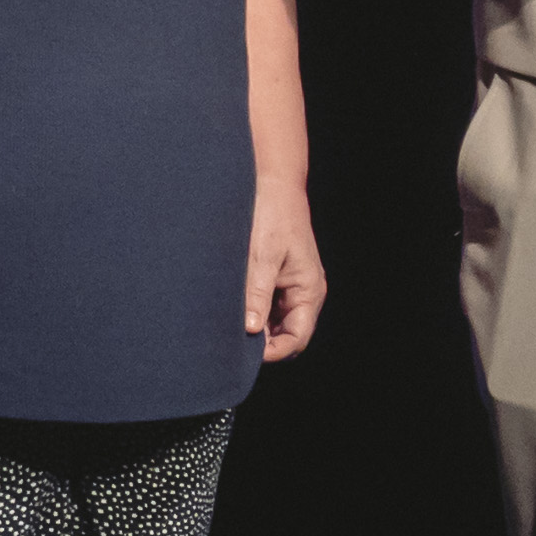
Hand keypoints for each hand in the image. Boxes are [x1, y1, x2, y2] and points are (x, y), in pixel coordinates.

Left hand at [244, 175, 325, 362]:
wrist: (271, 181)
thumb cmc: (272, 213)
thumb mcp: (262, 255)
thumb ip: (257, 293)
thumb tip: (250, 329)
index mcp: (309, 290)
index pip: (297, 339)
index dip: (273, 352)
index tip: (243, 354)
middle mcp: (303, 292)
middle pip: (285, 335)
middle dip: (261, 342)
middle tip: (229, 341)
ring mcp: (290, 286)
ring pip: (273, 323)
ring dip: (254, 327)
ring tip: (227, 323)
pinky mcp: (275, 278)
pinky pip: (265, 306)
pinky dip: (250, 311)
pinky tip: (230, 307)